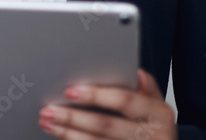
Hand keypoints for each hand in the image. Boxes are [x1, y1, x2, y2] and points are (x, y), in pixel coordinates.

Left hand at [39, 69, 176, 139]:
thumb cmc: (155, 127)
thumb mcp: (158, 108)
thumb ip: (147, 90)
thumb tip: (137, 72)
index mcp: (159, 114)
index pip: (124, 100)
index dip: (96, 95)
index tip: (70, 91)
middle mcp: (151, 135)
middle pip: (105, 124)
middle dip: (72, 116)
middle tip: (48, 109)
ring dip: (67, 132)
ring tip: (47, 121)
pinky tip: (60, 134)